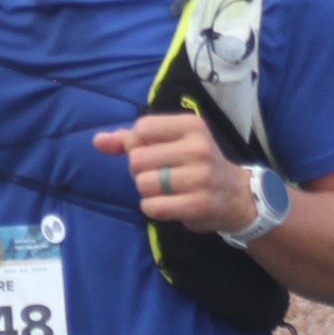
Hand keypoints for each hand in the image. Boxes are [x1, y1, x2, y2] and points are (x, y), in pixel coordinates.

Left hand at [93, 110, 261, 238]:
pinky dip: (152, 208)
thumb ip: (131, 140)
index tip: (151, 153)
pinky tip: (166, 204)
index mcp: (191, 126)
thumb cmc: (196, 165)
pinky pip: (152, 207)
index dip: (135, 145)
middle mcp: (197, 147)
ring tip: (165, 190)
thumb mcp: (171, 143)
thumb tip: (97, 141)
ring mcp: (200, 176)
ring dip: (146, 191)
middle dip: (139, 171)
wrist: (236, 196)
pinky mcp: (198, 204)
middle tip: (158, 176)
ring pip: (143, 184)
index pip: (141, 129)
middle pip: (137, 158)